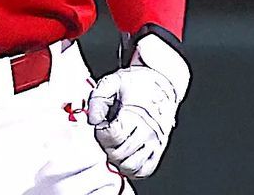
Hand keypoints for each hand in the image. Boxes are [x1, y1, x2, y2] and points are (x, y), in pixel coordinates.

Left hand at [86, 32, 189, 178]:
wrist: (161, 83)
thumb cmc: (136, 83)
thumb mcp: (111, 82)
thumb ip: (97, 100)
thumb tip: (92, 121)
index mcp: (136, 115)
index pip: (112, 136)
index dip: (100, 132)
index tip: (100, 125)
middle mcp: (148, 133)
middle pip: (119, 154)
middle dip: (105, 146)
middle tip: (103, 135)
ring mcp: (155, 144)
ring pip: (131, 167)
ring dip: (116, 160)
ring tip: (112, 146)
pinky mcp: (158, 151)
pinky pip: (144, 170)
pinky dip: (130, 169)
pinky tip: (122, 156)